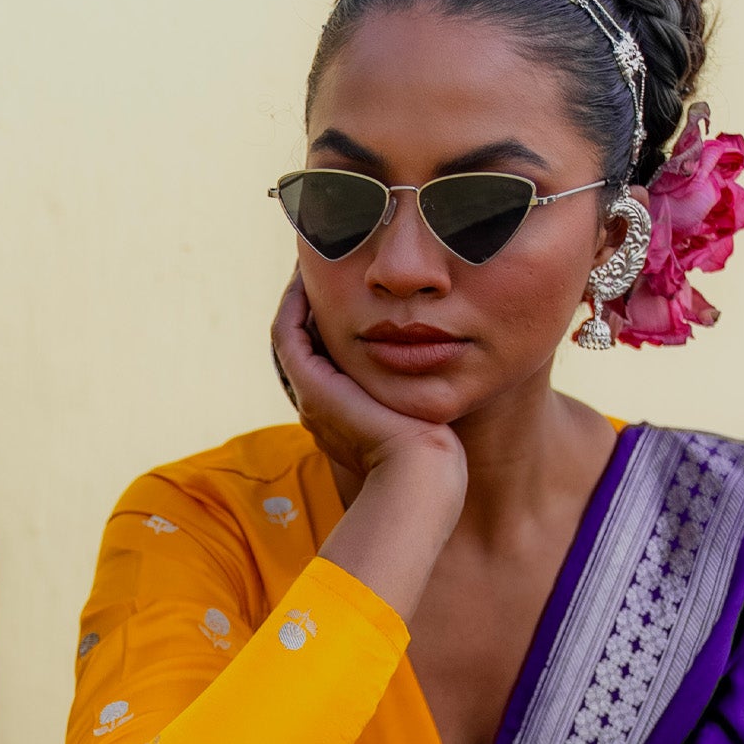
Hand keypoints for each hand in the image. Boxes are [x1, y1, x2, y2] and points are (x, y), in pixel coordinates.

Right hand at [272, 273, 466, 621]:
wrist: (421, 482)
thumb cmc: (438, 460)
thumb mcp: (428, 414)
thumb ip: (426, 391)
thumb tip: (454, 364)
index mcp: (343, 416)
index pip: (328, 360)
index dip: (334, 323)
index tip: (351, 287)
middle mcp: (320, 407)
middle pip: (308, 344)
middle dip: (316, 304)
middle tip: (329, 264)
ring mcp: (312, 398)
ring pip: (293, 335)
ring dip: (302, 297)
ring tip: (316, 260)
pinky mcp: (312, 388)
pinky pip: (288, 332)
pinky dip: (295, 301)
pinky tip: (311, 272)